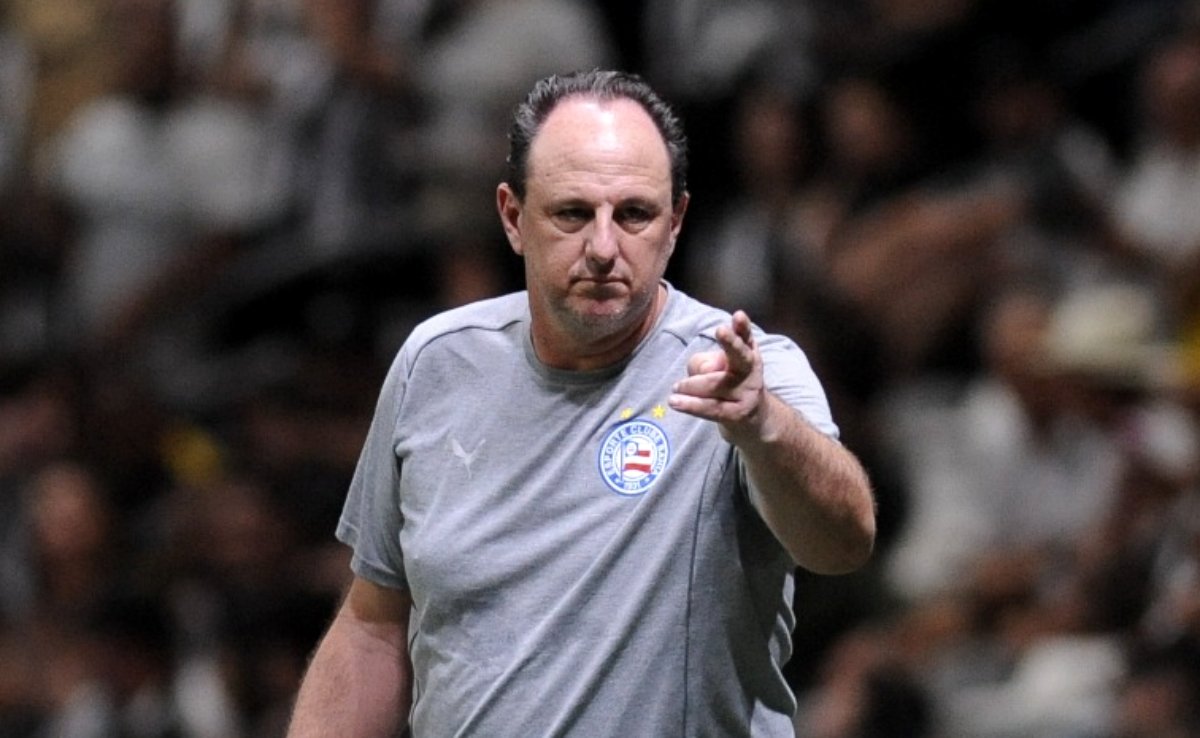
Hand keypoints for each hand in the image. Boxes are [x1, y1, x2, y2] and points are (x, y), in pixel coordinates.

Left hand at [668, 310, 766, 441]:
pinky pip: (710, 407)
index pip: (745, 337)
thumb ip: (705, 363)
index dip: (742, 327)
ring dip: (690, 385)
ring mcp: (747, 394)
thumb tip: (700, 372)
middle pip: (741, 356)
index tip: (738, 315)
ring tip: (676, 388)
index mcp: (748, 353)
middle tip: (719, 330)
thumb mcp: (719, 368)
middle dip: (731, 342)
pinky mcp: (737, 414)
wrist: (753, 420)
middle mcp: (751, 371)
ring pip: (714, 384)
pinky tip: (674, 402)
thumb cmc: (729, 386)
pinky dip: (690, 404)